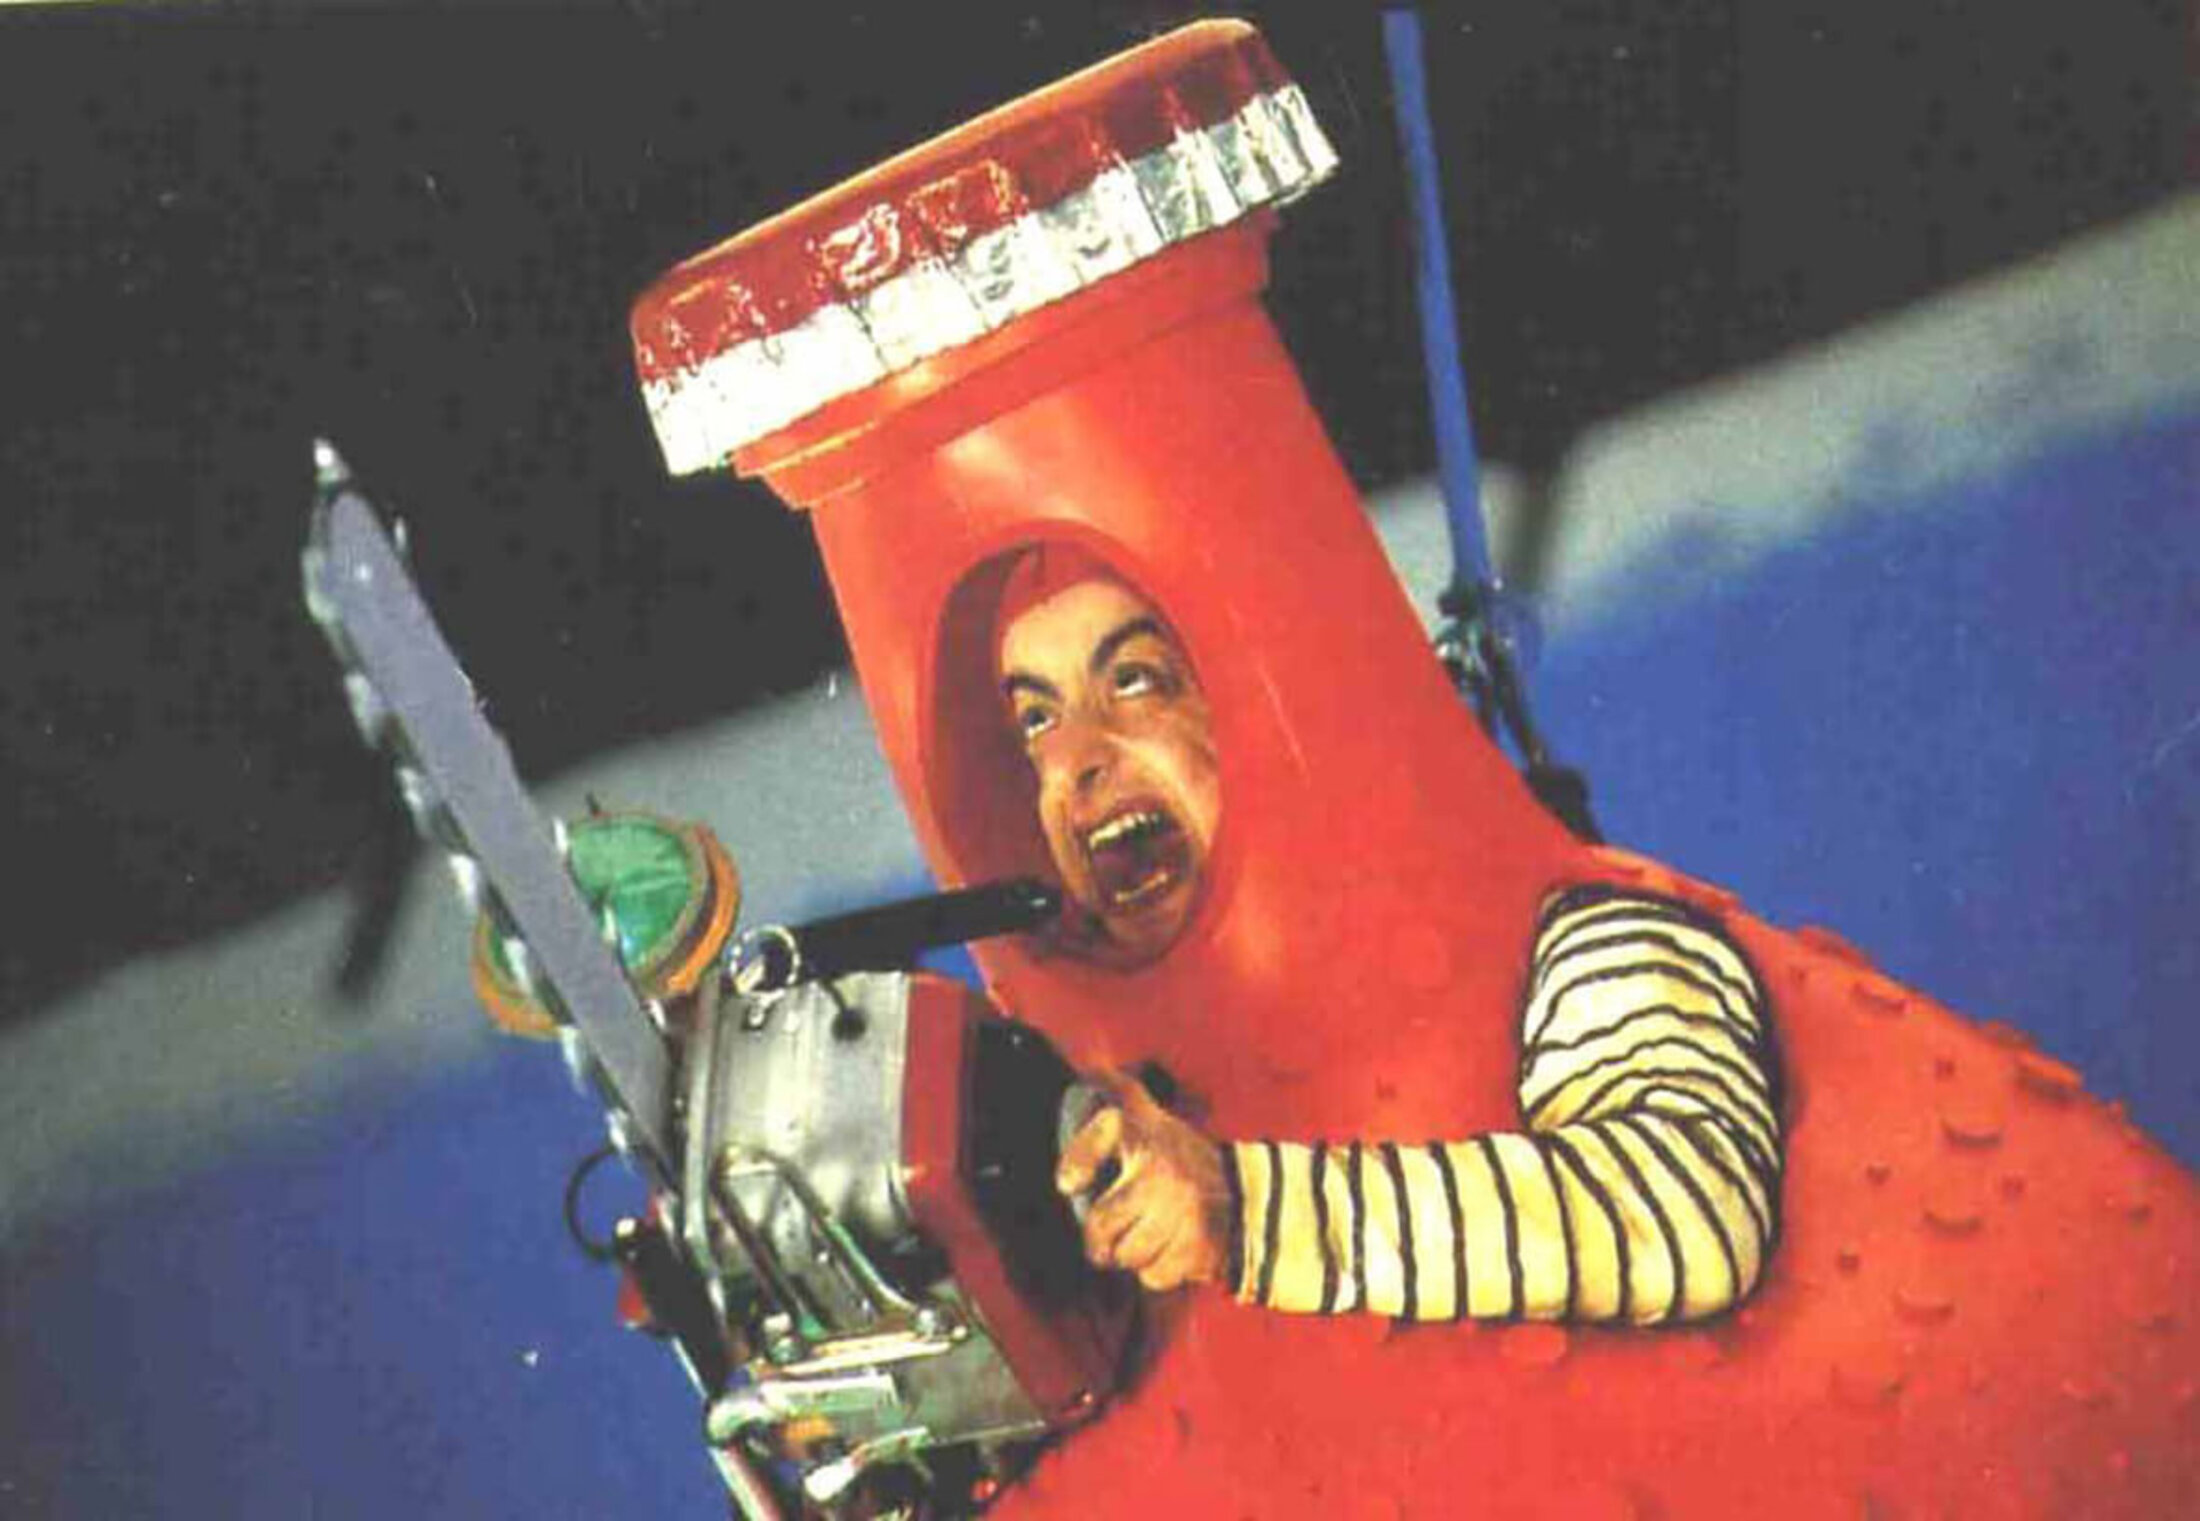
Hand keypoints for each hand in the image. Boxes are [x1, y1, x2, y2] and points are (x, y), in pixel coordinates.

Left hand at [1056, 1068, 1231, 1291]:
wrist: (1248, 1194)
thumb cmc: (1182, 1156)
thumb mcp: (1152, 1117)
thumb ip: (1119, 1089)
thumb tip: (1091, 1064)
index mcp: (1146, 1135)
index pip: (1098, 1140)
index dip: (1077, 1164)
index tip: (1068, 1183)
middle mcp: (1161, 1175)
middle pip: (1100, 1226)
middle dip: (1099, 1238)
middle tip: (1105, 1236)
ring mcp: (1180, 1214)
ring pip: (1126, 1255)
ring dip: (1131, 1254)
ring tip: (1146, 1234)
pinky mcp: (1197, 1249)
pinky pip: (1153, 1276)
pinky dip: (1157, 1270)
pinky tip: (1170, 1247)